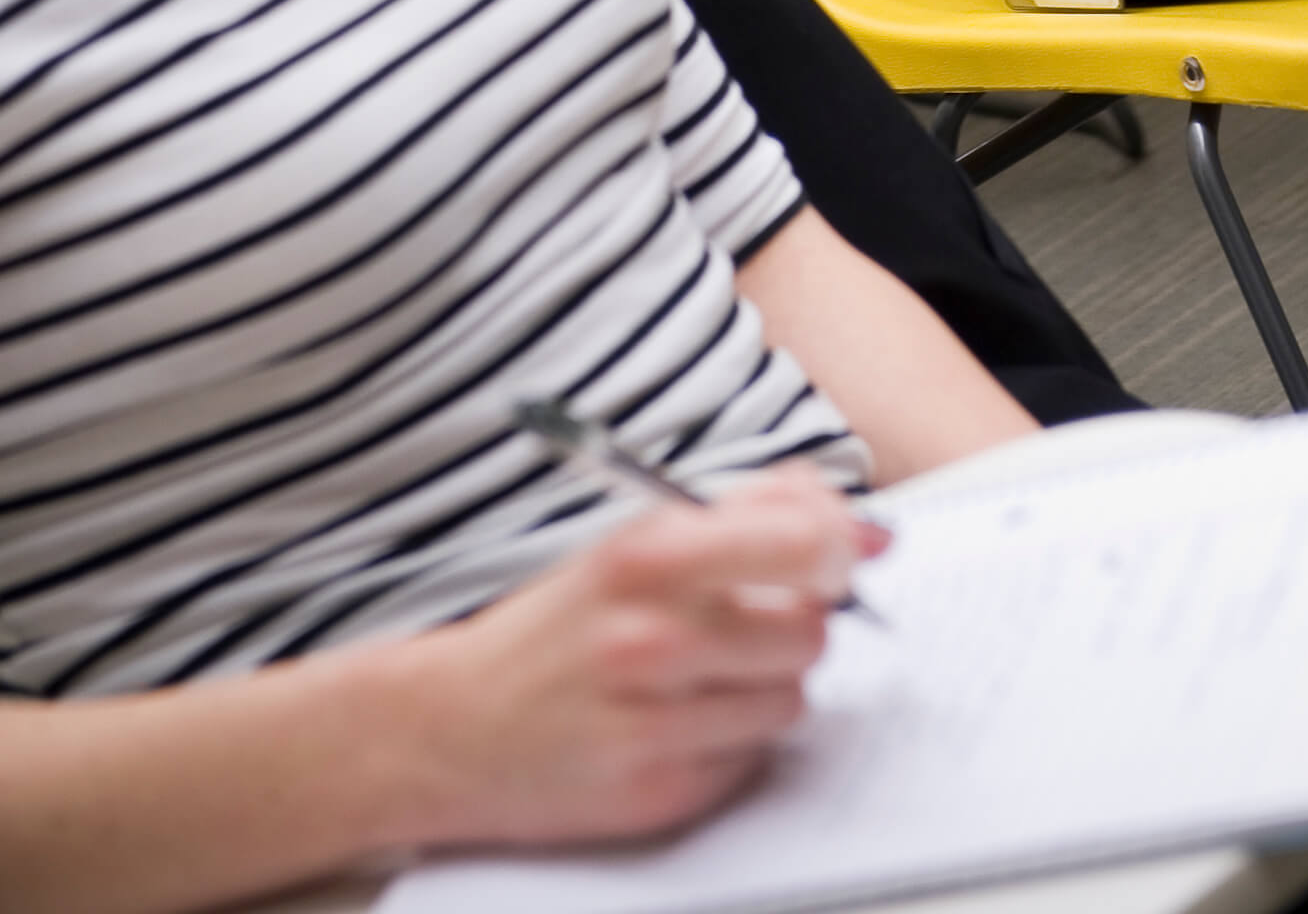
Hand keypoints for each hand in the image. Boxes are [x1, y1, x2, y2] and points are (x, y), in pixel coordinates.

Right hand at [384, 468, 884, 853]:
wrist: (453, 726)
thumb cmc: (557, 626)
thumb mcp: (633, 541)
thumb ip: (744, 514)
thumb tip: (854, 522)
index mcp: (645, 553)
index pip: (799, 537)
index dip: (840, 543)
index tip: (849, 548)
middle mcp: (649, 636)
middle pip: (808, 628)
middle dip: (798, 621)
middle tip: (756, 619)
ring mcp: (652, 722)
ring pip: (790, 697)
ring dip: (767, 685)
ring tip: (708, 676)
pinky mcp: (657, 793)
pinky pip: (751, 759)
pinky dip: (734, 741)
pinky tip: (682, 724)